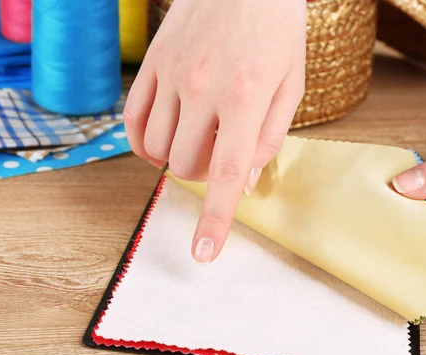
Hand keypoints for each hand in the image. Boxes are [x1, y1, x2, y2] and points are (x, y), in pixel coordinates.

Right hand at [124, 0, 306, 262]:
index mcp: (246, 98)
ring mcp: (171, 75)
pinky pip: (134, 120)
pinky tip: (159, 143)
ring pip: (158, 148)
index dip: (215, 219)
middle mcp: (202, 89)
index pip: (226, 172)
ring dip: (176, 160)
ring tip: (194, 144)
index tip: (202, 254)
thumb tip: (243, 182)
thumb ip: (269, 137)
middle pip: (187, 165)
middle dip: (204, 175)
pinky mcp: (152, 64)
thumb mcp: (291, 84)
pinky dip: (143, 143)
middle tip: (218, 155)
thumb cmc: (276, 29)